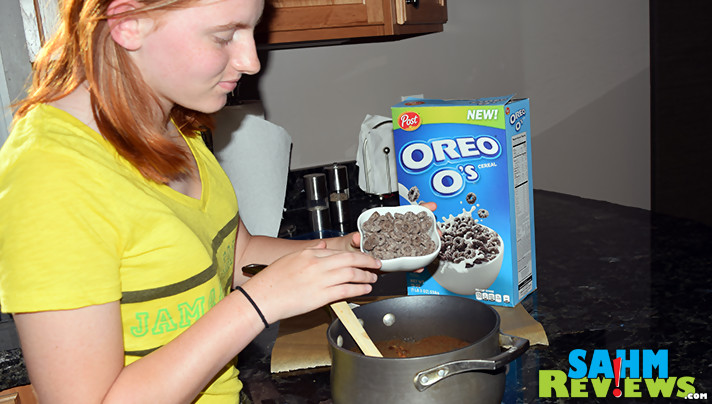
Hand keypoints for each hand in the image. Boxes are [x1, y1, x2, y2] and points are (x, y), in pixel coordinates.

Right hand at [238, 241, 380, 322]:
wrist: (262, 298)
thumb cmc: (272, 281)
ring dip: (365, 275)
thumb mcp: (290, 259)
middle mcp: (317, 264)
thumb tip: (322, 246)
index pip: (338, 251)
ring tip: (373, 278)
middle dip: (366, 261)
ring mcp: (320, 280)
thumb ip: (310, 251)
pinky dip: (359, 288)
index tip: (362, 257)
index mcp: (309, 254)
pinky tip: (365, 289)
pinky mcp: (321, 296)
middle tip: (376, 263)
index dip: (354, 254)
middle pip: (349, 259)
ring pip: (351, 274)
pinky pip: (346, 290)